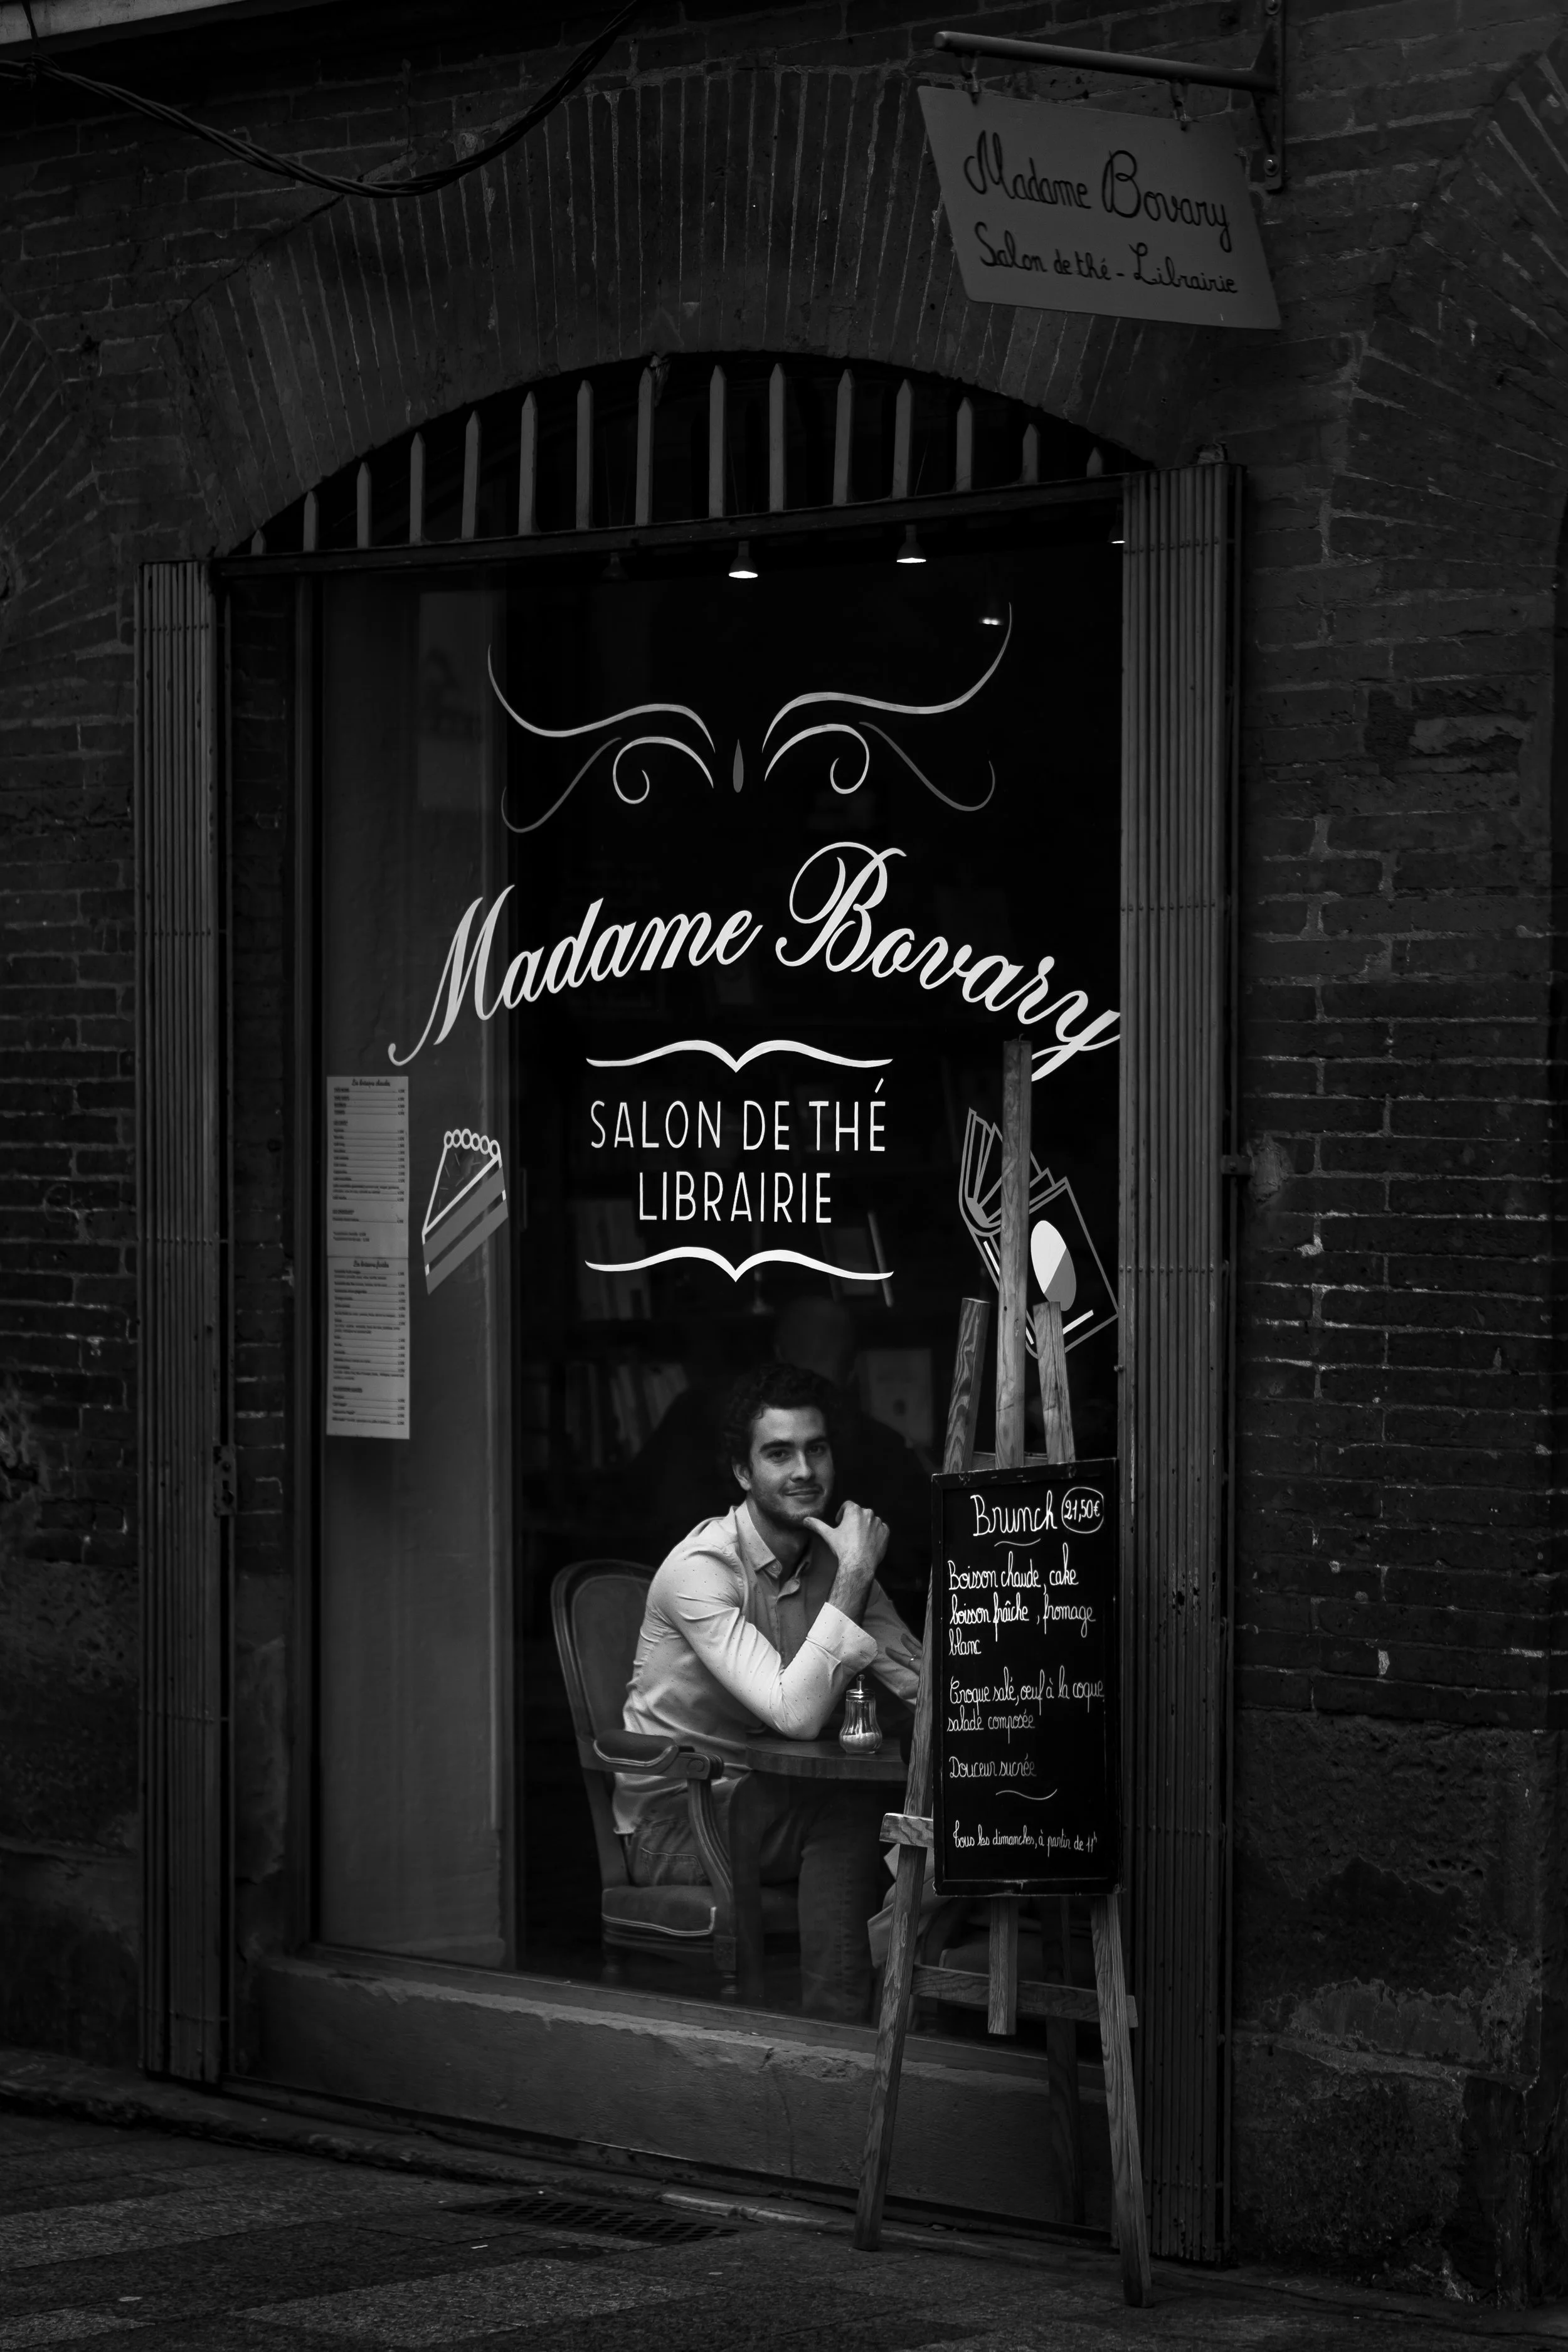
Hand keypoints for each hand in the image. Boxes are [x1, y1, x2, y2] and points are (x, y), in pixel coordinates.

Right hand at [804, 1500, 887, 1622]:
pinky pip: (881, 1529)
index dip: (842, 1514)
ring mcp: (878, 1522)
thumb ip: (817, 1525)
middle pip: (859, 1513)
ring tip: (859, 1540)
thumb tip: (805, 1519)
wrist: (859, 1564)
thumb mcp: (828, 1535)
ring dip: (865, 1527)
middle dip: (854, 1521)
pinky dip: (876, 1534)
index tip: (840, 1524)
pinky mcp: (886, 1532)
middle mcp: (868, 1513)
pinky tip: (868, 1543)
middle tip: (848, 1534)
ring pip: (871, 1521)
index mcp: (854, 1510)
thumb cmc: (843, 1548)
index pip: (847, 1505)